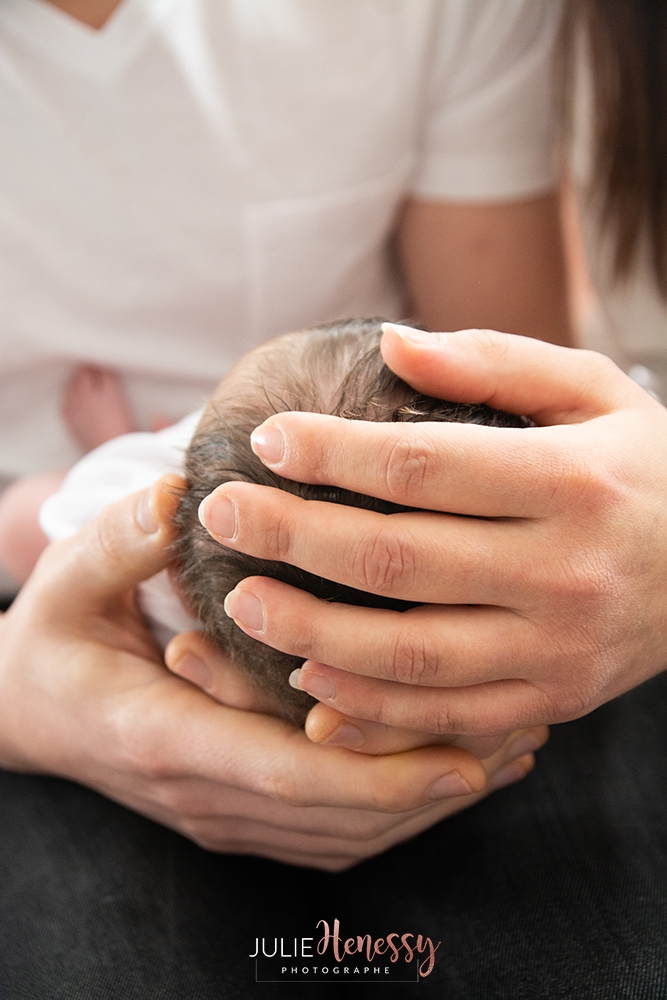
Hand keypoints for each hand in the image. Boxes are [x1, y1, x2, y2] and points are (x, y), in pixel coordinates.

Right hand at [0, 476, 541, 870]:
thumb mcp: (67, 581)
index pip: (285, 771)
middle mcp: (204, 794)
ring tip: (508, 748)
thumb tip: (182, 495)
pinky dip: (396, 810)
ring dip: (427, 800)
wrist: (26, 713)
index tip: (467, 755)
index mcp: (164, 738)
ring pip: (345, 833)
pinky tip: (450, 772)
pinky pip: (332, 832)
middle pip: (337, 815)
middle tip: (522, 734)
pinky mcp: (240, 814)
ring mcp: (224, 815)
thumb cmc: (53, 640)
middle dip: (431, 784)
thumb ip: (120, 540)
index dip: (379, 770)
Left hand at [197, 325, 666, 734]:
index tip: (266, 441)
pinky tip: (307, 680)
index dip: (333, 455)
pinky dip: (372, 706)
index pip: (424, 468)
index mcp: (573, 482)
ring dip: (314, 632)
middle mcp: (566, 571)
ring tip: (242, 603)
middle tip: (221, 513)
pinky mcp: (553, 699)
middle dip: (295, 536)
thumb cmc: (643, 464)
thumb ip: (496, 362)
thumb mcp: (592, 389)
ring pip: (413, 654)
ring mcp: (560, 648)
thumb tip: (391, 343)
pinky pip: (449, 715)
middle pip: (400, 559)